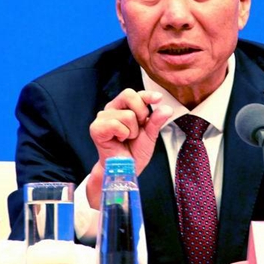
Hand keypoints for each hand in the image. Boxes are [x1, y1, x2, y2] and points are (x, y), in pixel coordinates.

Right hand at [86, 89, 172, 207]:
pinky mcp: (97, 128)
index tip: (158, 98)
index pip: (135, 94)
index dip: (147, 94)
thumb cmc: (135, 151)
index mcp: (123, 107)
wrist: (125, 169)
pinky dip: (123, 134)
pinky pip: (116, 124)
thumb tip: (167, 108)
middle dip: (141, 113)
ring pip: (127, 114)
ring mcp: (102, 117)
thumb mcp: (150, 134)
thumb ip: (157, 121)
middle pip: (129, 95)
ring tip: (127, 138)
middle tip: (138, 129)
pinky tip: (119, 141)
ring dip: (132, 131)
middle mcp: (112, 109)